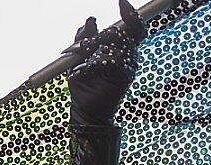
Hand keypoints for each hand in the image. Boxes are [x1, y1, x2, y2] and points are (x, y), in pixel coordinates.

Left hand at [63, 0, 146, 124]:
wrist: (84, 108)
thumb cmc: (83, 84)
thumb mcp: (78, 58)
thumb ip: (84, 39)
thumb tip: (90, 20)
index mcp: (119, 47)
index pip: (132, 26)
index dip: (130, 13)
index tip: (122, 2)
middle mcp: (128, 54)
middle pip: (119, 33)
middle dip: (95, 39)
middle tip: (79, 49)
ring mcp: (129, 65)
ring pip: (114, 46)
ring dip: (92, 53)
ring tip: (78, 65)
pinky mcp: (124, 76)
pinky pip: (110, 62)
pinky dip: (91, 66)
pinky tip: (79, 74)